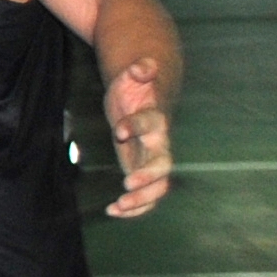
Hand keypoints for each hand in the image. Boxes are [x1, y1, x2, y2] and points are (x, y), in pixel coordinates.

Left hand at [103, 58, 172, 217]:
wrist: (143, 102)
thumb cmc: (135, 89)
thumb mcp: (131, 77)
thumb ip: (138, 71)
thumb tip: (143, 65)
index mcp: (155, 119)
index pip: (151, 124)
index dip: (137, 127)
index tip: (118, 131)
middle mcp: (158, 143)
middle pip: (163, 164)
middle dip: (148, 176)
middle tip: (127, 184)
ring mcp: (152, 160)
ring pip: (157, 186)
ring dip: (141, 199)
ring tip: (118, 206)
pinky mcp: (143, 172)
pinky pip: (146, 195)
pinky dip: (134, 207)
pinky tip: (113, 211)